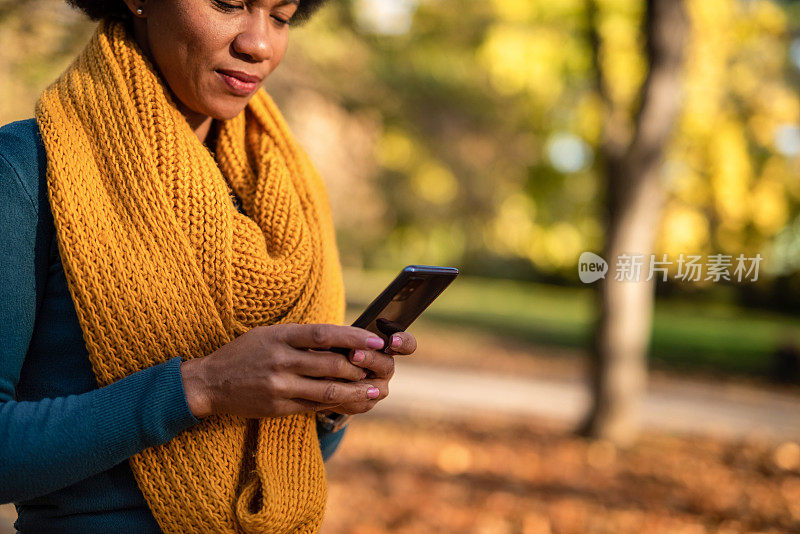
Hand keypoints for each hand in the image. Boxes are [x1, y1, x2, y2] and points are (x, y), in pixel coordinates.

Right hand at [179, 323, 386, 418]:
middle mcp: (281, 360)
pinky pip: (315, 407)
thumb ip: (301, 337)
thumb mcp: (270, 334)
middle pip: (331, 364)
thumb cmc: (245, 353)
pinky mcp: (279, 408)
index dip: (354, 337)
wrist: (210, 383)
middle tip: (379, 368)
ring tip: (376, 389)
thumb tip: (342, 339)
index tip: (376, 341)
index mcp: (280, 337)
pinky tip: (353, 401)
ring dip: (356, 391)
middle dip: (361, 367)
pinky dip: (338, 404)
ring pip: (328, 391)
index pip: (324, 335)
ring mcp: (279, 386)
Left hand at [326, 331, 417, 414]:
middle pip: (387, 365)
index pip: (407, 344)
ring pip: (373, 388)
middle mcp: (386, 368)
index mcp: (387, 347)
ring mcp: (379, 388)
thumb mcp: (343, 338)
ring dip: (354, 381)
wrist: (325, 372)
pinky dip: (342, 394)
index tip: (393, 341)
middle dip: (369, 359)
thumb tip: (343, 336)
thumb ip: (349, 338)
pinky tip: (327, 387)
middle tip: (353, 354)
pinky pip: (358, 402)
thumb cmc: (338, 348)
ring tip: (333, 374)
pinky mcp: (366, 403)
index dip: (404, 342)